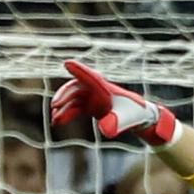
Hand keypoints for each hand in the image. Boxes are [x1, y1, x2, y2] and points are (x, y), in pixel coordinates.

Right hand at [50, 60, 180, 144]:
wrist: (138, 119)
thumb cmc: (134, 114)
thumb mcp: (126, 119)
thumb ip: (116, 123)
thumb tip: (106, 131)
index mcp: (106, 87)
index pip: (90, 76)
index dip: (79, 70)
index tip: (67, 63)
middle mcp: (97, 90)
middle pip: (76, 87)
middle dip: (65, 95)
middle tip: (55, 106)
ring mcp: (92, 97)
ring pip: (72, 99)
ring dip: (63, 108)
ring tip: (55, 120)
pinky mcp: (89, 106)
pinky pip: (73, 108)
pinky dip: (65, 114)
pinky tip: (57, 122)